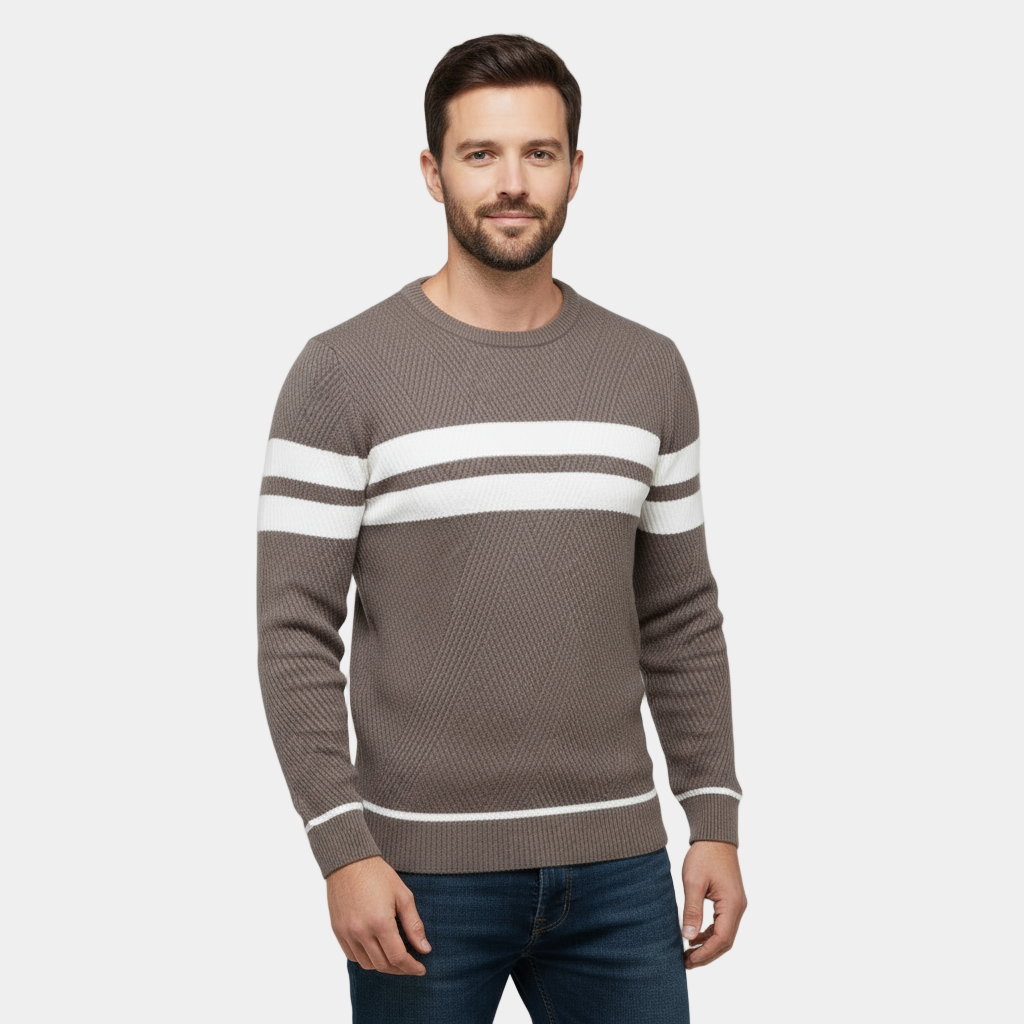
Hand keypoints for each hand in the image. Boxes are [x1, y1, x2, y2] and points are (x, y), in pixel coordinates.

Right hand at [326, 855, 432, 974]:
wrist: (348, 861)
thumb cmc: (378, 875)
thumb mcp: (403, 896)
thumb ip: (414, 925)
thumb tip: (424, 949)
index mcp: (380, 922)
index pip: (398, 957)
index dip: (411, 967)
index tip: (421, 969)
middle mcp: (361, 932)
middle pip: (383, 965)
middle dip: (400, 969)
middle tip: (411, 965)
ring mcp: (347, 933)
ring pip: (367, 964)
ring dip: (383, 966)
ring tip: (395, 958)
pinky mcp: (338, 931)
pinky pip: (352, 956)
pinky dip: (366, 959)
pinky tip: (376, 951)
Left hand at [679, 840, 745, 968]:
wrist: (715, 836)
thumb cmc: (704, 856)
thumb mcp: (693, 882)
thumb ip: (692, 910)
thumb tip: (688, 936)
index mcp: (732, 905)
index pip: (721, 939)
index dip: (705, 953)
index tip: (688, 960)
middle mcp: (738, 907)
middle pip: (725, 941)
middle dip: (707, 954)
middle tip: (686, 962)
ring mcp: (736, 904)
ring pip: (725, 934)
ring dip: (708, 945)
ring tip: (688, 953)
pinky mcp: (730, 900)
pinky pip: (722, 923)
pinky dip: (710, 933)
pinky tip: (695, 936)